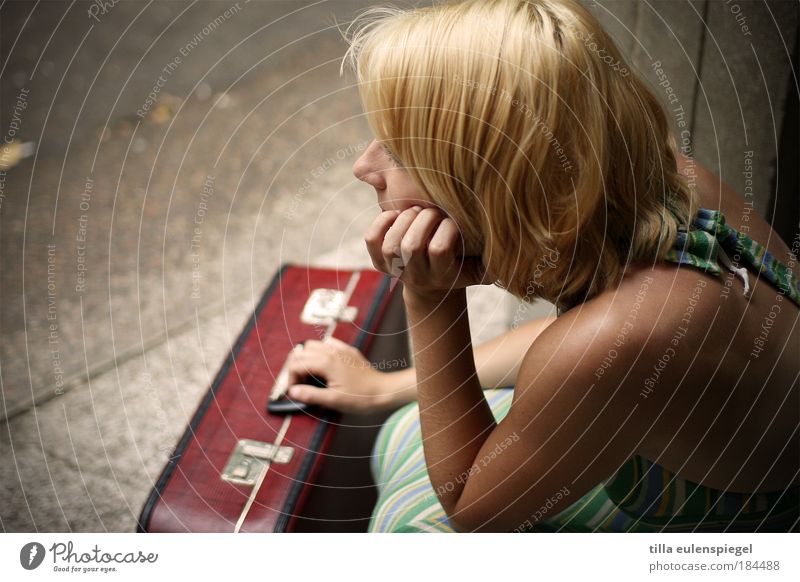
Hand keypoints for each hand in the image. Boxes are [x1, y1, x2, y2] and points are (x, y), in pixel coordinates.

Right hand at [285, 337, 391, 413]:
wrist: (383, 391)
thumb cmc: (361, 397)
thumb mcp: (334, 400)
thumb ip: (311, 395)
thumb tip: (293, 392)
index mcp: (326, 362)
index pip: (296, 364)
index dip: (291, 378)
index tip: (296, 391)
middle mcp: (331, 351)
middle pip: (301, 351)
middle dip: (296, 367)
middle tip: (300, 383)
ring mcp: (340, 349)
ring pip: (313, 345)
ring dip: (306, 358)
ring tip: (310, 375)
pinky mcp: (347, 351)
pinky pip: (328, 344)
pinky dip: (320, 352)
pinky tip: (324, 366)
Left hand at [364, 206, 488, 300]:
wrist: (434, 285)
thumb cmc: (464, 265)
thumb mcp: (484, 267)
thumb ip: (496, 261)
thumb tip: (507, 253)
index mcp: (443, 276)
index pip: (439, 249)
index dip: (447, 228)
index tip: (454, 221)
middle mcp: (417, 277)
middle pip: (411, 246)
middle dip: (424, 218)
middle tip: (434, 210)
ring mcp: (396, 271)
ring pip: (391, 244)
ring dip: (404, 219)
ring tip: (417, 211)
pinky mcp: (380, 263)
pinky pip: (372, 240)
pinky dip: (382, 222)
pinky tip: (396, 214)